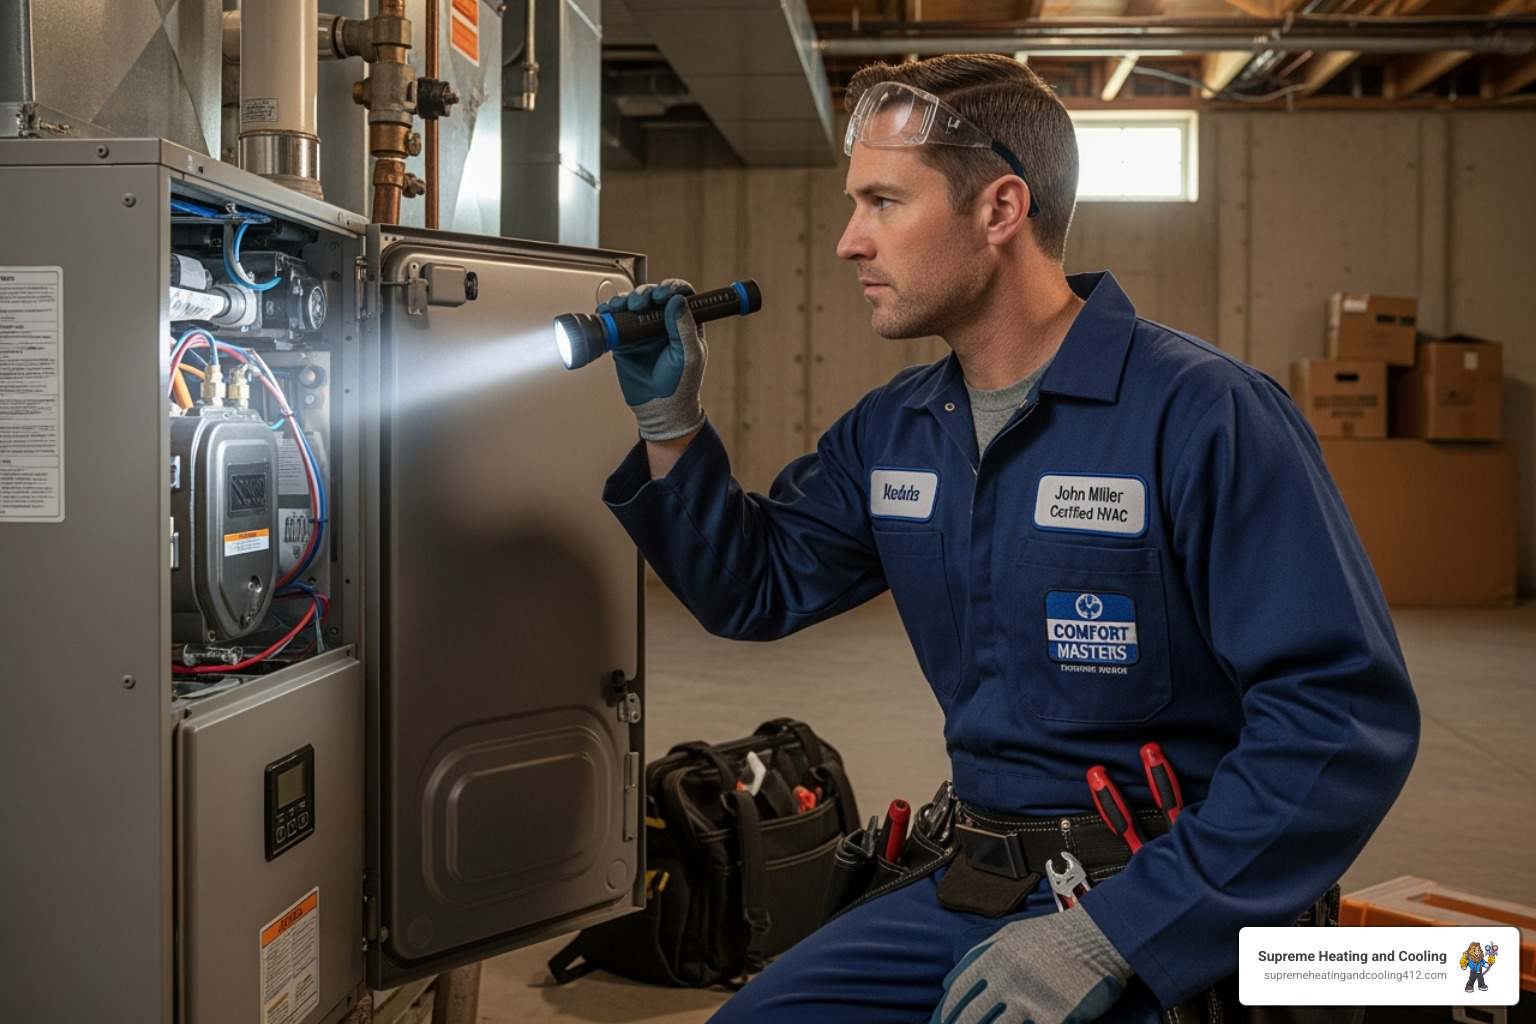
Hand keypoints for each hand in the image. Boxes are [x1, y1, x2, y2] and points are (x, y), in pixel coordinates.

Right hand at [601, 279, 706, 440]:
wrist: (659, 408)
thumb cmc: (680, 385)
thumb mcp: (689, 355)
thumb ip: (685, 327)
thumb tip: (678, 301)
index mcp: (684, 324)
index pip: (681, 295)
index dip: (671, 288)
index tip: (663, 295)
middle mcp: (663, 323)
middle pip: (653, 295)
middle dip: (645, 293)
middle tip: (641, 303)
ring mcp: (643, 330)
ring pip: (633, 303)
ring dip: (627, 299)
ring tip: (625, 307)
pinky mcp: (625, 340)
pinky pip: (616, 320)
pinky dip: (610, 312)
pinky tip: (609, 311)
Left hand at [931, 907, 1131, 1023]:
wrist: (1095, 937)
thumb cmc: (1053, 936)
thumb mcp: (1009, 935)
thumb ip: (979, 957)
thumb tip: (950, 983)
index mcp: (993, 958)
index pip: (959, 992)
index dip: (948, 1012)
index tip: (942, 1022)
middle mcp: (1006, 980)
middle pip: (972, 1016)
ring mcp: (1028, 1000)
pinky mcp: (1052, 1016)